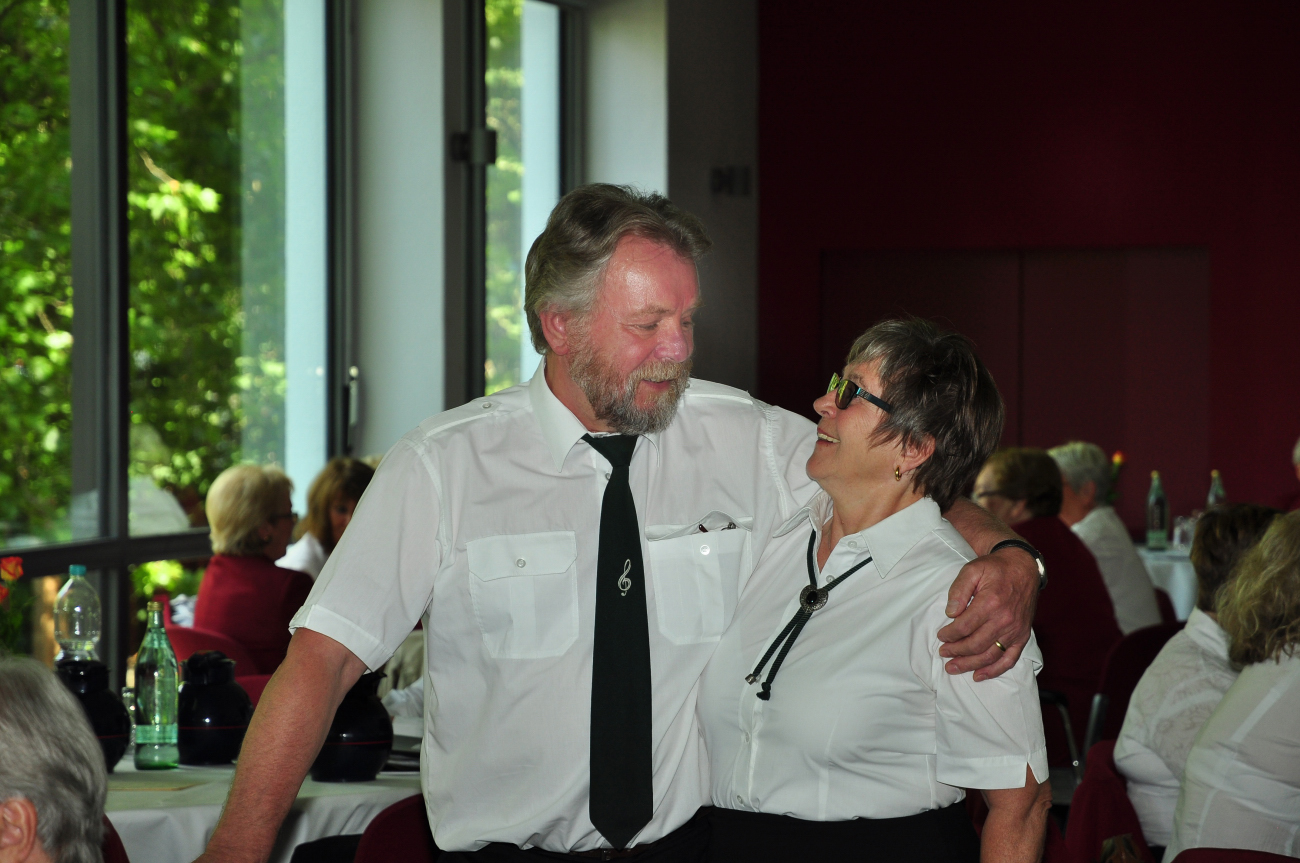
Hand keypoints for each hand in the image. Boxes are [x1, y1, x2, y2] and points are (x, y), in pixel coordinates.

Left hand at [937, 546, 1038, 680]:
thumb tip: (950, 613)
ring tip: (953, 667)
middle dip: (956, 651)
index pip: (964, 627)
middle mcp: (1004, 619)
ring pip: (990, 655)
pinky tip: (979, 675)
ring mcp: (1015, 630)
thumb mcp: (972, 570)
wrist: (1023, 568)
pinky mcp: (1022, 636)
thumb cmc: (995, 569)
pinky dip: (994, 671)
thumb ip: (959, 590)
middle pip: (975, 644)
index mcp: (990, 603)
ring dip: (970, 664)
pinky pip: (1009, 659)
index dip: (949, 634)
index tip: (940, 636)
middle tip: (943, 652)